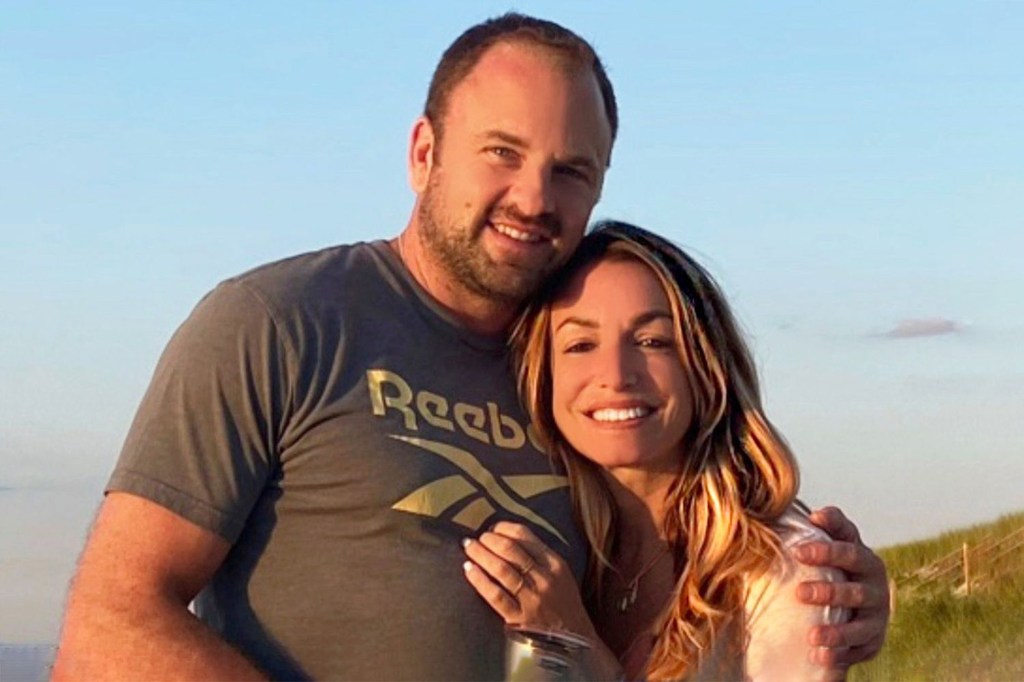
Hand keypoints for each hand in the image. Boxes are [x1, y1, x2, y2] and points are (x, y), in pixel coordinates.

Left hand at [461, 521, 597, 640]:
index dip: (503, 528)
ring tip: (469, 547)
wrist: (575, 639)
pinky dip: (480, 580)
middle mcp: (543, 578)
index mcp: (554, 563)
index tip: (492, 528)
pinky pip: (496, 595)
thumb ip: (540, 556)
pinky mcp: (519, 618)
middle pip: (510, 550)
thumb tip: (508, 537)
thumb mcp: (560, 574)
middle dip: (489, 539)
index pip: (525, 536)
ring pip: (501, 569)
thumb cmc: (565, 603)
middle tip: (477, 538)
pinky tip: (469, 570)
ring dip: (481, 554)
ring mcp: (531, 598)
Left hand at [796, 506, 889, 669]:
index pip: (849, 551)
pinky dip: (839, 655)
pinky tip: (819, 657)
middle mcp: (876, 588)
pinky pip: (858, 651)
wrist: (858, 599)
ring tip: (812, 636)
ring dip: (836, 632)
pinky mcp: (872, 641)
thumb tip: (814, 514)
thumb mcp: (836, 541)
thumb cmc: (838, 564)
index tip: (798, 551)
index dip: (826, 551)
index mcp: (865, 560)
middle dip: (828, 593)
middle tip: (800, 593)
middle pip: (854, 591)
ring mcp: (876, 617)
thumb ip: (829, 525)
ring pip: (859, 627)